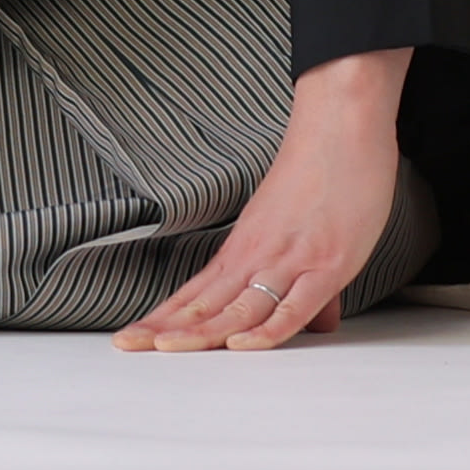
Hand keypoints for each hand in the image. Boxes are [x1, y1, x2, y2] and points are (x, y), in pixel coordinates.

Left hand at [125, 47, 406, 350]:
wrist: (342, 119)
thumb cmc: (325, 166)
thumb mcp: (302, 227)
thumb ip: (305, 281)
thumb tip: (319, 320)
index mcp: (246, 246)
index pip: (196, 293)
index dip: (164, 317)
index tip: (132, 337)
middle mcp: (258, 255)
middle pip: (206, 304)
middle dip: (166, 328)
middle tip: (127, 347)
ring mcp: (290, 259)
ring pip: (238, 308)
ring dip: (202, 332)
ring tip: (166, 350)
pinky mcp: (325, 264)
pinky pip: (292, 306)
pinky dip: (267, 330)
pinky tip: (242, 345)